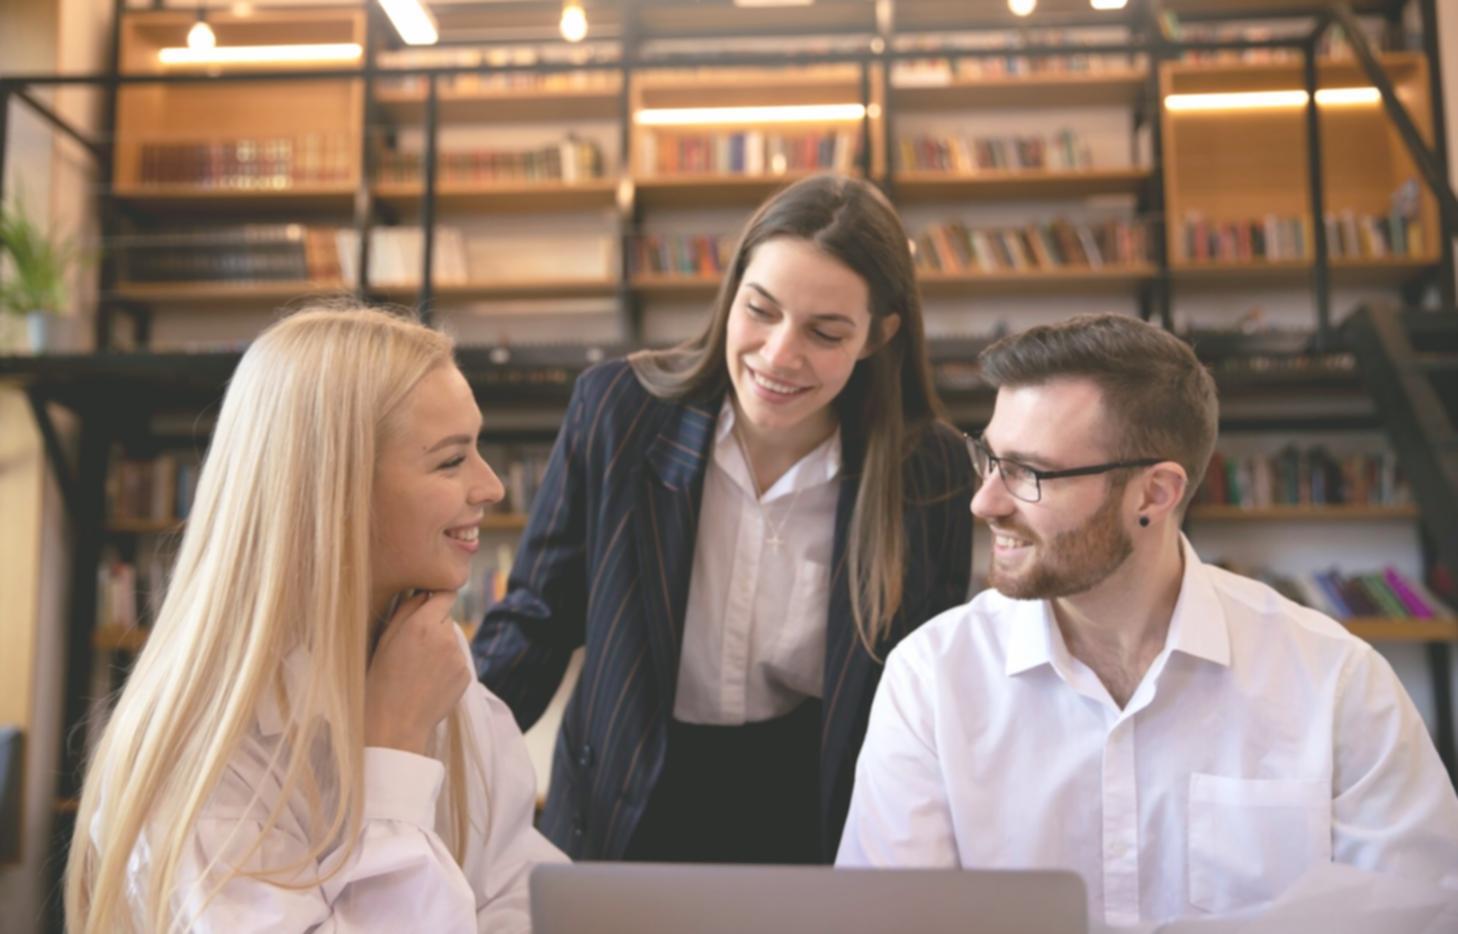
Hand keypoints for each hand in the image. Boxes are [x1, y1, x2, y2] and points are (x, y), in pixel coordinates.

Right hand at [364, 592, 472, 755]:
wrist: (395, 723)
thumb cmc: (381, 680)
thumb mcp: (385, 640)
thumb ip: (406, 610)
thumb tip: (422, 592)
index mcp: (423, 624)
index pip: (445, 594)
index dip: (437, 597)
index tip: (431, 600)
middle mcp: (446, 637)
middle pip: (446, 618)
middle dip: (434, 625)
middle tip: (413, 647)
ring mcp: (459, 657)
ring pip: (452, 641)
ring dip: (441, 647)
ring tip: (419, 669)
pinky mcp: (467, 675)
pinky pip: (458, 662)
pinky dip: (447, 667)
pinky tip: (429, 682)